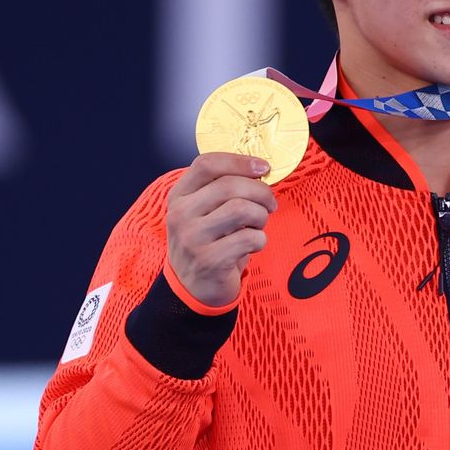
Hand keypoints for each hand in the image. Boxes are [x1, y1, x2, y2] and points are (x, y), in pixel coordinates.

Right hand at [165, 153, 276, 306]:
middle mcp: (181, 214)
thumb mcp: (203, 211)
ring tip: (258, 226)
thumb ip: (222, 189)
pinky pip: (249, 238)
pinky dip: (260, 240)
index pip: (206, 164)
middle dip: (261, 192)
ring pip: (242, 209)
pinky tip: (252, 246)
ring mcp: (192, 238)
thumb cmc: (207, 242)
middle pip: (230, 185)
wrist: (192, 287)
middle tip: (270, 204)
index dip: (240, 161)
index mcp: (179, 195)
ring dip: (261, 216)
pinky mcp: (209, 260)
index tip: (263, 167)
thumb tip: (260, 170)